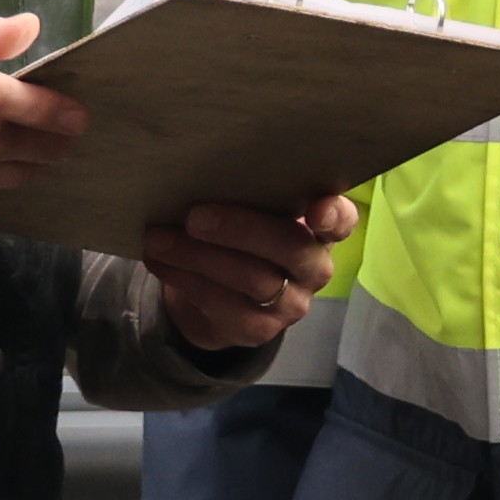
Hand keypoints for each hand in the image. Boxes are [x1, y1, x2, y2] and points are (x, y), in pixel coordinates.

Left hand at [143, 194, 352, 356]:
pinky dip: (185, 279)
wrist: (221, 296)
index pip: (342, 220)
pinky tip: (159, 261)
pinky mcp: (259, 329)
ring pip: (251, 279)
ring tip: (158, 238)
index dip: (333, 215)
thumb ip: (251, 194)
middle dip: (240, 230)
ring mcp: (291, 304)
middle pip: (289, 248)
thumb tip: (204, 169)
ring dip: (199, 256)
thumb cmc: (241, 235)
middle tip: (194, 217)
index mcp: (322, 229)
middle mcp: (315, 267)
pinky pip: (222, 305)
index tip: (317, 209)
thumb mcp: (252, 211)